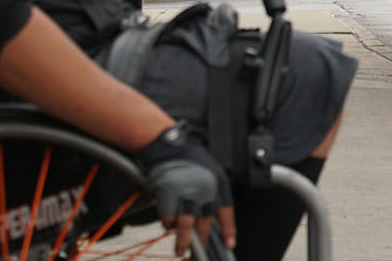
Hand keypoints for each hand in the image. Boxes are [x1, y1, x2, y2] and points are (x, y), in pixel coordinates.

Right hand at [136, 125, 236, 253]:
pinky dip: (167, 224)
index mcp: (217, 181)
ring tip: (180, 251)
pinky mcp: (169, 193)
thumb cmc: (181, 154)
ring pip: (188, 226)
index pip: (226, 211)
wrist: (161, 141)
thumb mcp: (204, 170)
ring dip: (183, 242)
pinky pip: (169, 219)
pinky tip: (167, 223)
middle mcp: (205, 187)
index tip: (230, 243)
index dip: (228, 229)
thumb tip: (206, 217)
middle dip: (202, 240)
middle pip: (206, 222)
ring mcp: (187, 191)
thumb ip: (208, 191)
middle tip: (197, 252)